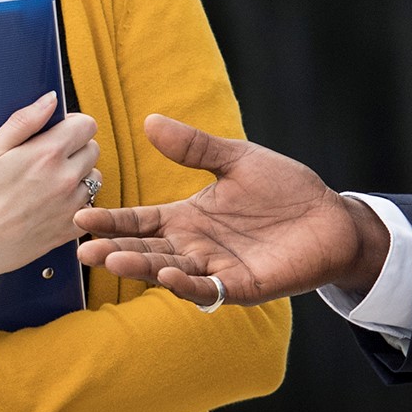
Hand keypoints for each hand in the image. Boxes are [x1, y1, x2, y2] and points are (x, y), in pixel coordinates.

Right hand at [0, 93, 99, 277]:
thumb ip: (25, 120)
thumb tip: (50, 100)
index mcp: (47, 153)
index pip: (87, 125)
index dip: (72, 124)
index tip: (59, 132)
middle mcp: (65, 178)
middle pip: (93, 150)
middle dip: (76, 149)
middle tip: (48, 159)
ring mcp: (70, 206)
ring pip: (94, 179)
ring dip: (79, 177)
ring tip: (49, 184)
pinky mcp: (69, 230)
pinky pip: (90, 209)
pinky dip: (78, 205)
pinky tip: (54, 205)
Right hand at [72, 115, 386, 304]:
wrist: (331, 218)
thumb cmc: (284, 190)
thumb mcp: (236, 159)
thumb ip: (194, 147)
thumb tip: (149, 121)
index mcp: (188, 218)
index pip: (140, 221)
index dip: (112, 220)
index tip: (80, 215)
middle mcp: (195, 247)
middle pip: (146, 250)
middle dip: (114, 250)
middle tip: (83, 250)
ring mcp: (216, 269)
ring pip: (169, 271)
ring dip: (142, 267)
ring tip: (112, 259)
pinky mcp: (242, 286)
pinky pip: (209, 289)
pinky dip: (187, 284)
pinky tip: (167, 274)